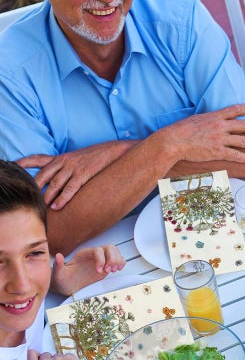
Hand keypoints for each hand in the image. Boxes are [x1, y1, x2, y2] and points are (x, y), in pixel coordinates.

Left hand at [19, 141, 134, 209]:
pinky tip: (57, 206)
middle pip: (42, 175)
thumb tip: (57, 180)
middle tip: (27, 199)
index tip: (13, 169)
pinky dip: (62, 198)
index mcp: (60, 157)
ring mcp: (73, 167)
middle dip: (33, 188)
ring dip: (46, 197)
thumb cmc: (97, 157)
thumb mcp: (77, 158)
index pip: (36, 159)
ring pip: (54, 183)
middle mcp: (64, 161)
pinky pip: (70, 188)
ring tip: (41, 208)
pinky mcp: (84, 173)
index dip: (23, 164)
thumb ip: (65, 167)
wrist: (115, 151)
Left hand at [51, 245, 125, 295]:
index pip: (98, 250)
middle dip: (112, 258)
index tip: (99, 271)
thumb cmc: (63, 280)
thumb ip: (58, 265)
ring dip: (117, 260)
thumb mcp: (59, 274)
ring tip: (113, 271)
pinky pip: (118, 259)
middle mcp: (94, 255)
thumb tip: (58, 256)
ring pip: (115, 252)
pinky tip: (117, 270)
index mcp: (84, 254)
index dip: (101, 259)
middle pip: (109, 248)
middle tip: (109, 271)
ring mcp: (101, 260)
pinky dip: (121, 263)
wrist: (67, 286)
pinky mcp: (107, 266)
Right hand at [169, 105, 244, 163]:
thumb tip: (213, 119)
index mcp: (215, 116)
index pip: (235, 110)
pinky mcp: (217, 151)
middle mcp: (220, 126)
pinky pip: (235, 154)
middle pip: (243, 125)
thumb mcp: (197, 119)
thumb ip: (209, 119)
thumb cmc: (181, 130)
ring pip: (242, 141)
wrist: (174, 141)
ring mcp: (220, 139)